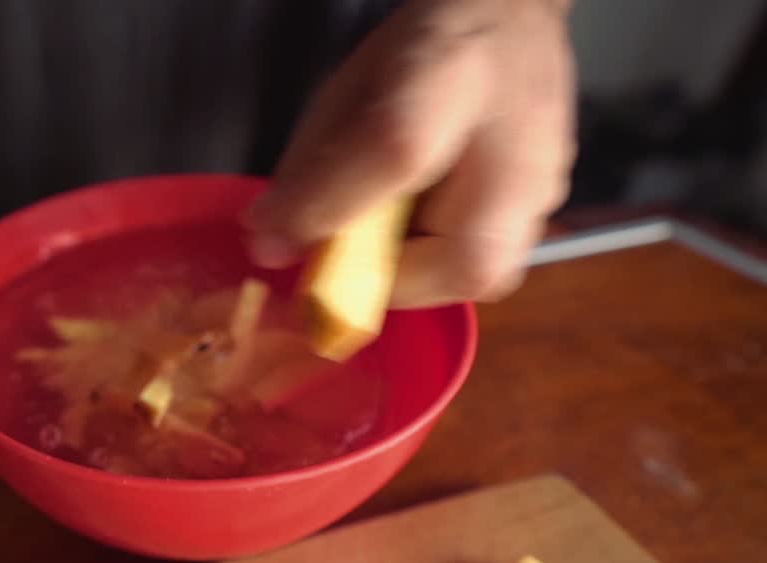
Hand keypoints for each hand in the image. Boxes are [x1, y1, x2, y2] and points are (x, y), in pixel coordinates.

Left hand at [243, 0, 574, 306]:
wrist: (510, 21)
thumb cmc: (421, 54)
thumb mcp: (348, 90)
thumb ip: (308, 168)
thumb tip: (270, 243)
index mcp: (450, 78)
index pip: (395, 153)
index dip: (330, 206)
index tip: (280, 236)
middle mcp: (515, 140)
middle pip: (464, 256)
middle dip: (387, 278)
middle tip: (345, 260)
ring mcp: (544, 183)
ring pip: (483, 275)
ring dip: (416, 279)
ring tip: (382, 241)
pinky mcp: (549, 208)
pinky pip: (491, 269)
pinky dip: (440, 267)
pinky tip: (418, 230)